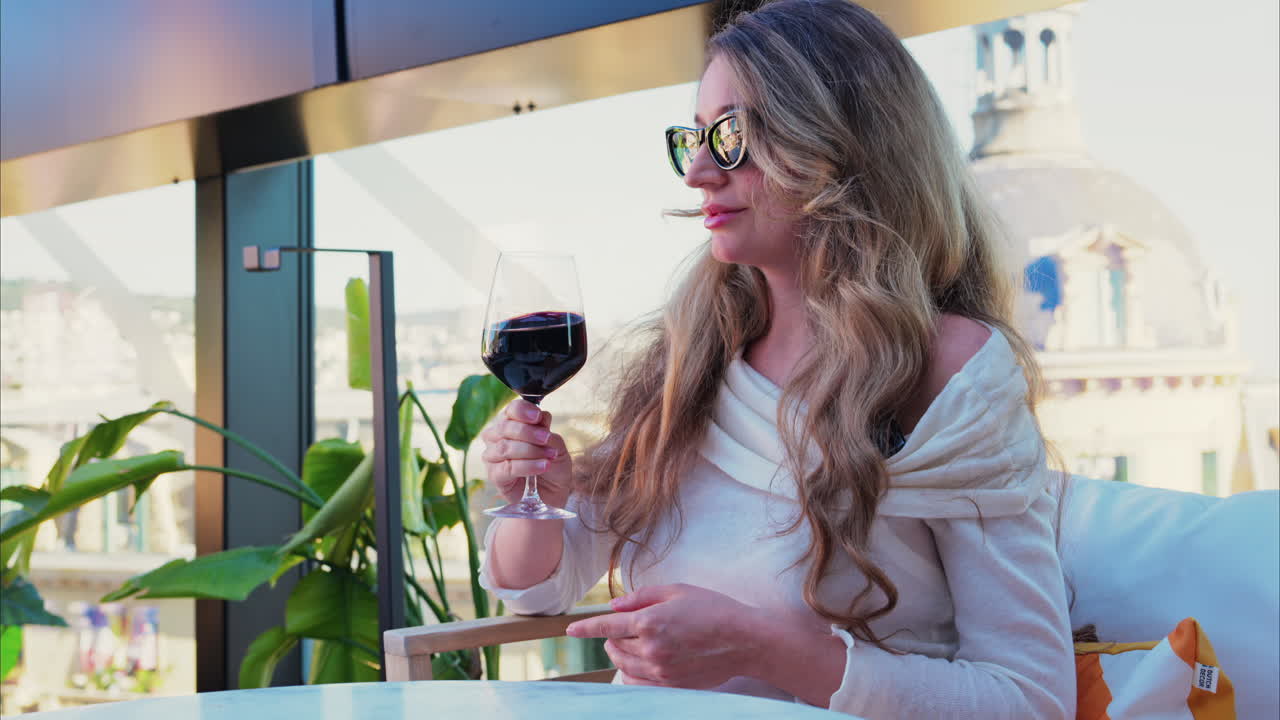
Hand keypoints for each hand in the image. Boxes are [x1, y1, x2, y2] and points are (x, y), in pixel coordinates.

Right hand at [480, 398, 571, 507]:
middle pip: (505, 427)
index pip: (511, 410)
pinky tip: (543, 466)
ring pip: (505, 447)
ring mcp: (492, 457)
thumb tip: (541, 416)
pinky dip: (528, 466)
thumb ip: (546, 430)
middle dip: (528, 432)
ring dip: (530, 450)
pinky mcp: (495, 475)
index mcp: (510, 423)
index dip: (523, 410)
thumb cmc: (551, 464)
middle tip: (546, 439)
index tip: (537, 416)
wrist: (552, 492)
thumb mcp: (555, 444)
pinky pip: (508, 468)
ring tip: (549, 455)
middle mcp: (496, 437)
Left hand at [565, 584, 766, 688]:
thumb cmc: (713, 609)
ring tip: (628, 643)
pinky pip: (637, 683)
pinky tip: (638, 663)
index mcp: (650, 620)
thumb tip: (615, 606)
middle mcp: (651, 647)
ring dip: (619, 653)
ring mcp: (660, 670)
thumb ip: (642, 597)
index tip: (570, 630)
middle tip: (621, 628)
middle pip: (613, 645)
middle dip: (611, 636)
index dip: (585, 627)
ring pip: (623, 665)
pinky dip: (630, 673)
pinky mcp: (671, 685)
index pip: (606, 626)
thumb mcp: (677, 591)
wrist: (744, 640)